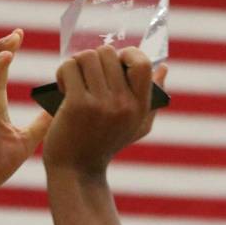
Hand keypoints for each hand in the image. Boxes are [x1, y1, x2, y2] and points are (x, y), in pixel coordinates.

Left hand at [41, 46, 167, 175]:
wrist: (77, 171)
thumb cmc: (104, 144)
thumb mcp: (136, 125)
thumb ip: (153, 98)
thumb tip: (163, 68)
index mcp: (141, 106)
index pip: (142, 63)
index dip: (127, 54)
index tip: (114, 64)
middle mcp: (124, 104)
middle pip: (108, 53)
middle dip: (94, 59)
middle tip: (86, 76)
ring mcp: (101, 104)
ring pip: (87, 56)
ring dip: (76, 64)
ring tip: (73, 81)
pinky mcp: (78, 104)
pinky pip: (70, 68)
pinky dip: (63, 73)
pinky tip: (62, 88)